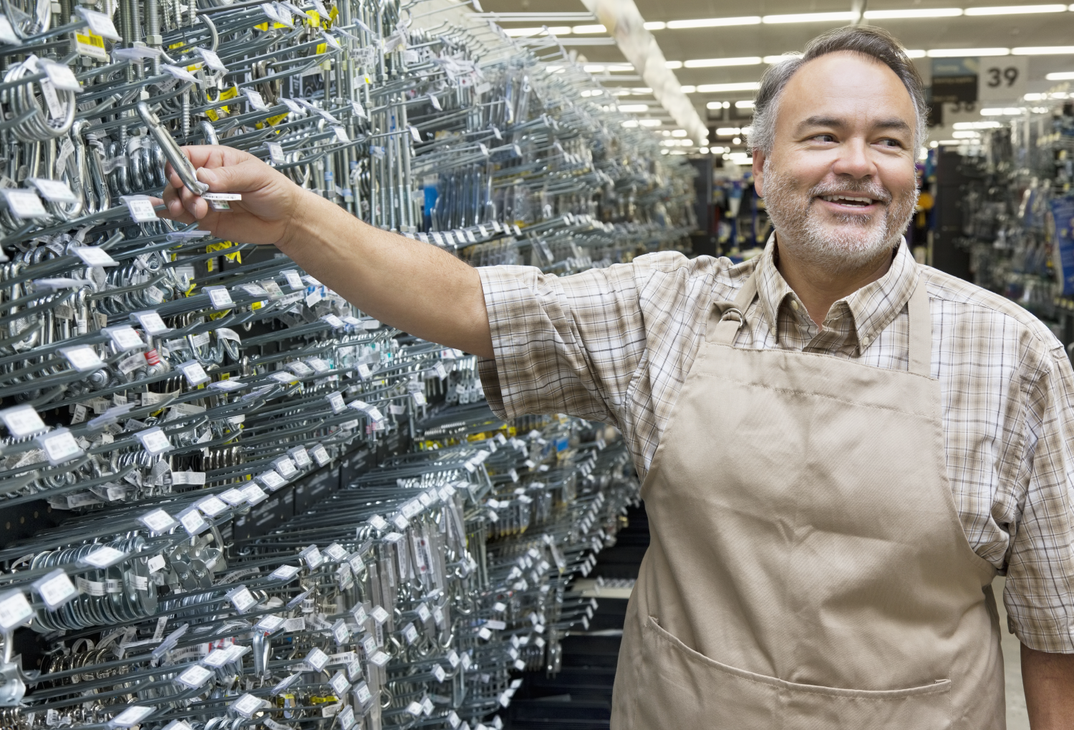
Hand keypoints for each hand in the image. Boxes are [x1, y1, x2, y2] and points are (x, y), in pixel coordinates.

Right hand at [157, 145, 304, 247]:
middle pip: (177, 178)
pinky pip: (184, 216)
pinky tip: (174, 215)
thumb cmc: (275, 190)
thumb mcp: (255, 176)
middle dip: (180, 189)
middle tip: (195, 198)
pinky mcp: (207, 219)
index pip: (186, 156)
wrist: (286, 219)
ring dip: (179, 204)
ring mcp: (205, 199)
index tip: (178, 176)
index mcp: (217, 160)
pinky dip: (174, 216)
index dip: (177, 164)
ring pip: (177, 198)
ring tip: (198, 210)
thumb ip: (229, 176)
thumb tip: (204, 176)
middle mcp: (207, 179)